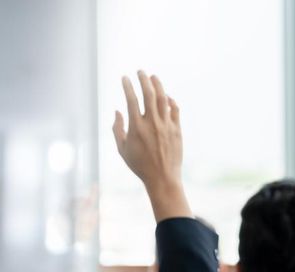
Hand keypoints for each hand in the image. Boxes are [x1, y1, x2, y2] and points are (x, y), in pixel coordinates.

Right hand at [113, 71, 190, 221]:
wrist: (162, 178)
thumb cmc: (139, 165)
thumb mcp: (122, 149)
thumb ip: (117, 128)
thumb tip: (117, 110)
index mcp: (136, 127)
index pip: (131, 99)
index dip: (127, 86)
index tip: (124, 77)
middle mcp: (152, 123)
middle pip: (148, 94)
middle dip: (143, 79)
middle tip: (140, 71)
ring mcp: (166, 125)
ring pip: (163, 98)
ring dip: (158, 85)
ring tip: (153, 77)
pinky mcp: (177, 129)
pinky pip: (175, 109)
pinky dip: (170, 101)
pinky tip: (166, 96)